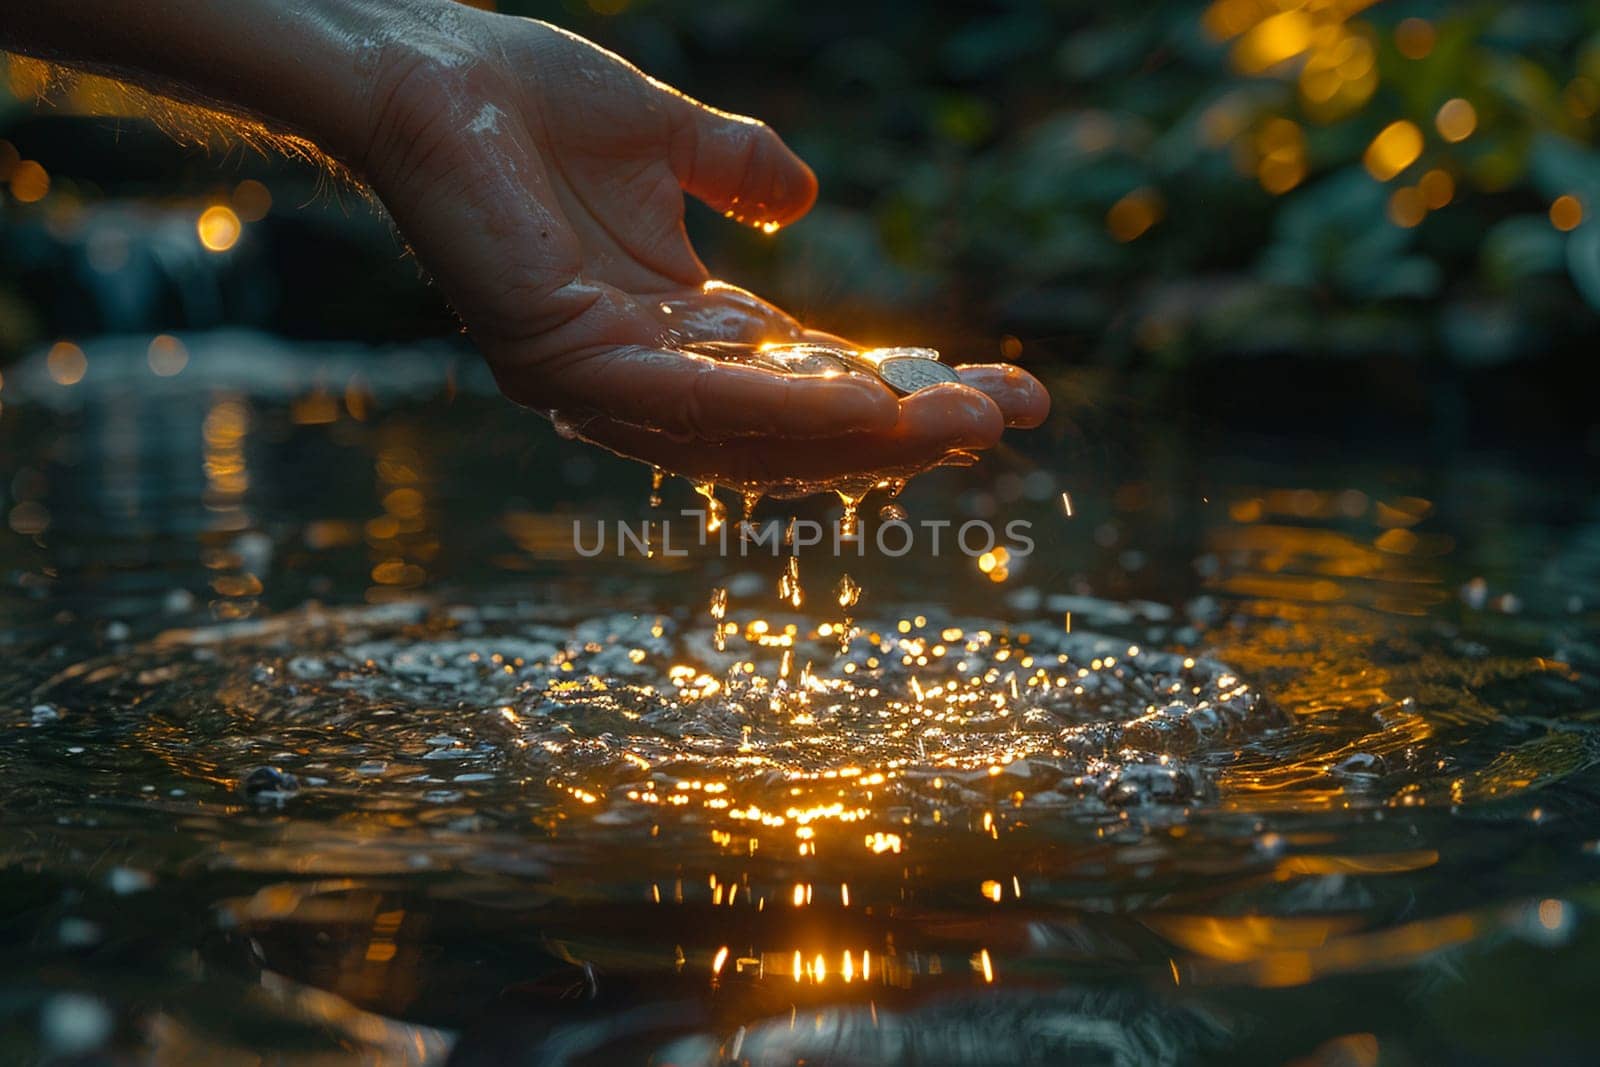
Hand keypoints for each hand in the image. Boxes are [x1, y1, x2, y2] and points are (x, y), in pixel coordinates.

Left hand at [357, 9, 1046, 486]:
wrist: (420, 61)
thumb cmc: (521, 97)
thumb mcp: (663, 134)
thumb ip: (735, 171)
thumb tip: (804, 198)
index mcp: (670, 328)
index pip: (804, 380)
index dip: (899, 388)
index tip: (996, 389)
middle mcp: (639, 373)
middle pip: (791, 425)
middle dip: (902, 430)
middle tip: (1007, 422)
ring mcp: (595, 380)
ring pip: (749, 433)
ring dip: (862, 436)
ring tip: (960, 424)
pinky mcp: (558, 359)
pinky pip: (686, 400)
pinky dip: (779, 410)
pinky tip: (867, 407)